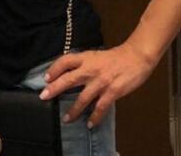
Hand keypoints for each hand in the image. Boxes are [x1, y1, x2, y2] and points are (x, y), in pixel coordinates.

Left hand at [40, 44, 154, 127]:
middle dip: (55, 89)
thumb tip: (69, 73)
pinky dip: (95, 117)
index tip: (46, 78)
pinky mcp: (112, 92)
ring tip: (66, 119)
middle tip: (44, 96)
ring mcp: (101, 81)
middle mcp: (90, 69)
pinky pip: (101, 107)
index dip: (54, 69)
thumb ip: (83, 64)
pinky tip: (90, 124)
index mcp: (86, 58)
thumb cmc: (114, 57)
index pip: (65, 61)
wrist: (135, 57)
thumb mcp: (94, 56)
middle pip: (69, 79)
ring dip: (74, 110)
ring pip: (83, 98)